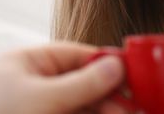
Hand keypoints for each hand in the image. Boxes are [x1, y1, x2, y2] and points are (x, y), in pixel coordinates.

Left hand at [0, 42, 125, 113]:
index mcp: (30, 63)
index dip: (107, 63)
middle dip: (110, 94)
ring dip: (106, 109)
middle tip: (133, 104)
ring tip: (127, 113)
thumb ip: (81, 83)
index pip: (78, 55)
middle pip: (84, 83)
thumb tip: (116, 66)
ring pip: (84, 105)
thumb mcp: (40, 98)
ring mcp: (42, 107)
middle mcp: (38, 84)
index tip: (133, 73)